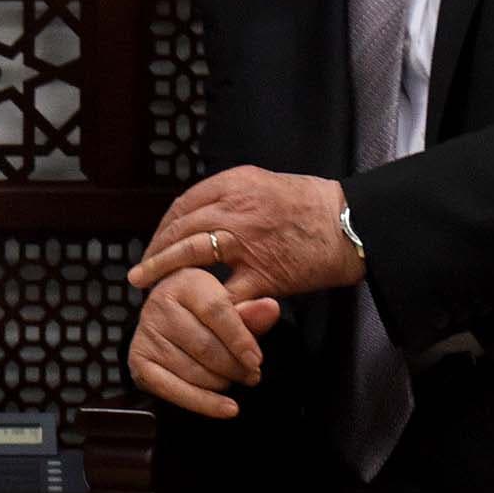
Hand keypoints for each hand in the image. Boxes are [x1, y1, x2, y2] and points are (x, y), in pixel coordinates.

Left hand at [126, 166, 361, 299]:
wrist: (352, 225)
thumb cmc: (315, 204)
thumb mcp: (268, 183)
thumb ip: (234, 195)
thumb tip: (203, 211)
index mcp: (236, 184)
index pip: (185, 203)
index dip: (165, 225)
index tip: (157, 240)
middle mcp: (235, 208)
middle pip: (180, 227)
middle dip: (156, 249)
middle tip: (141, 269)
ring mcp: (246, 242)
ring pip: (190, 254)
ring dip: (164, 270)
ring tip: (146, 284)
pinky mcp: (262, 273)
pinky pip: (225, 292)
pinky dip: (204, 302)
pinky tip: (189, 309)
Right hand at [128, 270, 286, 419]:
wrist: (171, 320)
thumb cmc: (207, 312)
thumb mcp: (232, 305)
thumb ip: (252, 311)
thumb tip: (271, 309)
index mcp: (185, 282)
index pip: (217, 312)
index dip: (240, 339)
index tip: (257, 361)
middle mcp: (159, 303)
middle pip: (205, 345)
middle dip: (234, 367)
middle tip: (252, 376)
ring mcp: (145, 333)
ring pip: (193, 370)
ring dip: (222, 383)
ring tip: (234, 381)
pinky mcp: (138, 361)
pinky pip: (173, 390)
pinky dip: (203, 403)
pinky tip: (226, 408)